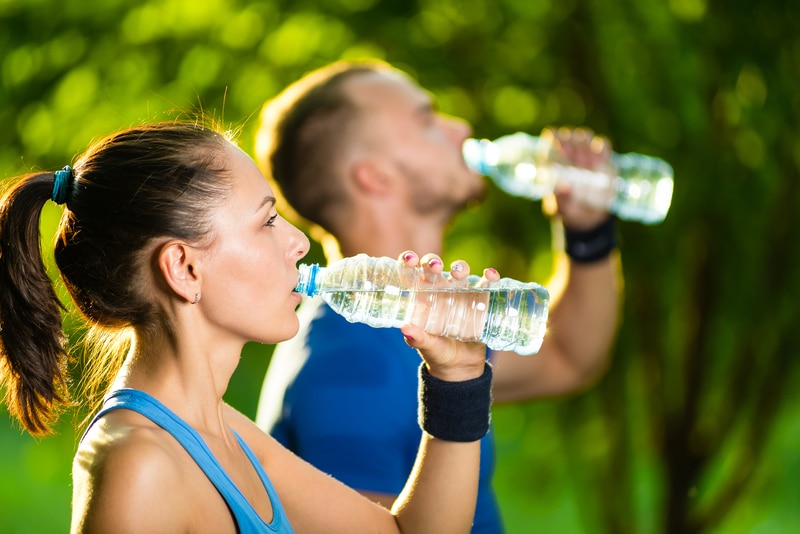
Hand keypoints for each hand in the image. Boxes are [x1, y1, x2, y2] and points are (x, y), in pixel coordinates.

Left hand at [397, 251, 491, 381]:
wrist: (461, 367)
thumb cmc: (437, 353)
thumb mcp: (427, 346)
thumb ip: (416, 338)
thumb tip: (405, 328)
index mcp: (421, 298)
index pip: (412, 275)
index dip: (408, 262)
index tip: (409, 259)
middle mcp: (439, 291)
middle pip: (435, 268)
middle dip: (433, 262)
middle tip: (435, 266)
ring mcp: (460, 293)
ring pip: (459, 272)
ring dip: (460, 267)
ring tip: (459, 273)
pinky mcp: (480, 300)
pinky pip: (485, 284)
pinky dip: (489, 277)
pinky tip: (490, 275)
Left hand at [540, 126, 613, 230]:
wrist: (589, 216)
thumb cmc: (568, 210)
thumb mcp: (561, 209)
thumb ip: (561, 199)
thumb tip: (565, 187)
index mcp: (552, 162)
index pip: (550, 139)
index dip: (555, 140)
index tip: (560, 149)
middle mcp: (567, 154)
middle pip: (568, 135)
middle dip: (572, 143)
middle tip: (577, 161)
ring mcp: (585, 154)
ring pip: (584, 136)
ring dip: (587, 145)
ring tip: (588, 164)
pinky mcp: (602, 158)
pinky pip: (603, 143)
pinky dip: (602, 148)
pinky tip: (601, 161)